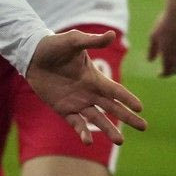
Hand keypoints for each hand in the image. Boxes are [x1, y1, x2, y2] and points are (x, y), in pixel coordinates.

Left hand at [26, 29, 146, 145]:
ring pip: (97, 119)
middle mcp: (89, 92)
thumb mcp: (73, 41)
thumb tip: (112, 34)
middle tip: (144, 127)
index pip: (115, 90)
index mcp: (94, 77)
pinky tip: (88, 141)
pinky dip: (82, 131)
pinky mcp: (63, 109)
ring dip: (109, 129)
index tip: (140, 107)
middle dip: (128, 117)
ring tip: (120, 141)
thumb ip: (92, 40)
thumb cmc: (54, 45)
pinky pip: (76, 122)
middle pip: (112, 107)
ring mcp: (77, 102)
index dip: (127, 98)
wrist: (32, 55)